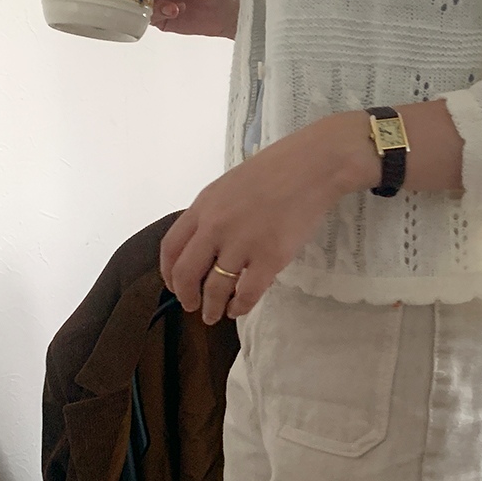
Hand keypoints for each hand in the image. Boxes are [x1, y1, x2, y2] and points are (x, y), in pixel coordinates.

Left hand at [159, 113, 378, 323]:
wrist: (313, 166)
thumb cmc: (277, 169)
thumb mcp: (231, 185)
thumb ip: (215, 213)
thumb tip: (208, 245)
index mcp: (204, 206)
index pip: (171, 247)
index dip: (168, 273)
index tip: (174, 285)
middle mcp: (216, 227)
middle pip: (186, 273)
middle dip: (186, 296)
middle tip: (192, 306)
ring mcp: (243, 243)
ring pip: (215, 289)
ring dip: (212, 307)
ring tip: (215, 315)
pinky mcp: (270, 258)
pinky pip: (248, 293)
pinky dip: (240, 306)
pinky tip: (240, 308)